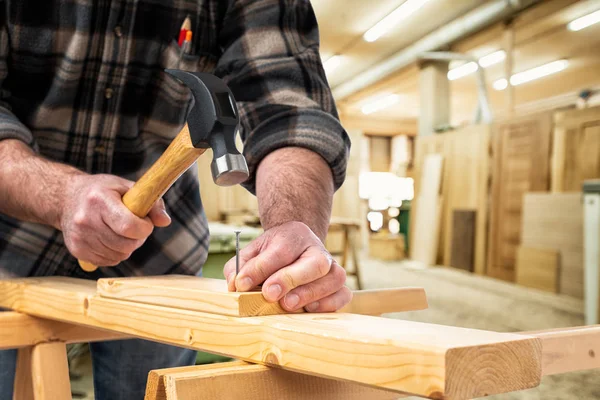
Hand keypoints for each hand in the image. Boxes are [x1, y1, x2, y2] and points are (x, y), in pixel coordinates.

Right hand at [59, 174, 170, 265]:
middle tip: (134, 226)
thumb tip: (165, 221)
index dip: (144, 228)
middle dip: (138, 238)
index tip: (145, 221)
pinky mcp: (76, 250)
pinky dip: (115, 253)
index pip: (128, 226)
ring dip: (127, 246)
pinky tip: (110, 238)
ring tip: (120, 231)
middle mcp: (85, 220)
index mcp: (99, 200)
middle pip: (126, 244)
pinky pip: (108, 262)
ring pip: (119, 256)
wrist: (66, 198)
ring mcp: (79, 237)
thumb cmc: (103, 191)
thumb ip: (151, 203)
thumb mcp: (127, 187)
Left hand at [223, 221, 351, 311]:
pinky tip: (309, 309)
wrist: (297, 246)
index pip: (280, 250)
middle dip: (291, 279)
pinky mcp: (339, 286)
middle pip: (315, 262)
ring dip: (310, 294)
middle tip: (270, 294)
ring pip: (333, 278)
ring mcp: (332, 267)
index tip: (242, 284)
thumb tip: (236, 284)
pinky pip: (343, 294)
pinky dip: (329, 304)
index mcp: (294, 236)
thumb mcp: (252, 252)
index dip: (260, 268)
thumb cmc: (273, 254)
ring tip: (288, 304)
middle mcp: (317, 249)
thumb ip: (239, 266)